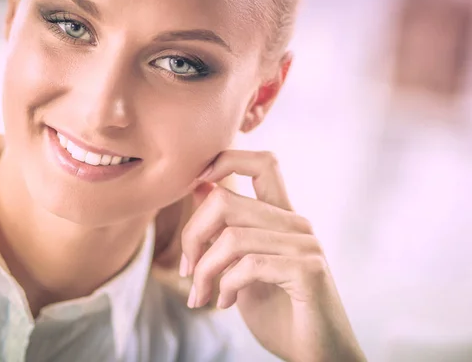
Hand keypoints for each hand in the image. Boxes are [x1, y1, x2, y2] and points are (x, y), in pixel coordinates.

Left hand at [180, 150, 365, 361]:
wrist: (316, 356)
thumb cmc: (278, 312)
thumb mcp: (240, 265)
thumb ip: (226, 228)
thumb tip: (201, 186)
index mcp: (282, 217)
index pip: (262, 162)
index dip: (226, 160)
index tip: (197, 185)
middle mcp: (296, 224)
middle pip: (225, 201)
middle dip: (192, 235)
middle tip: (186, 269)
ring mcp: (306, 245)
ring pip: (232, 237)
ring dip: (204, 271)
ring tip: (200, 295)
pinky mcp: (309, 270)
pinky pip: (249, 265)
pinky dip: (226, 286)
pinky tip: (224, 303)